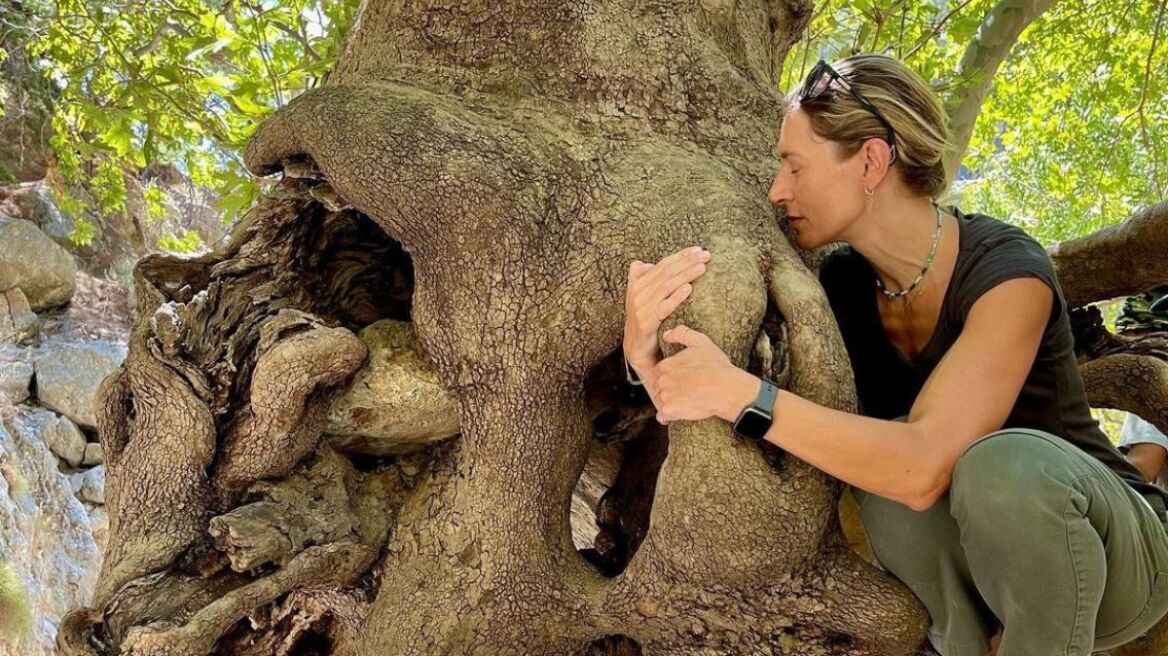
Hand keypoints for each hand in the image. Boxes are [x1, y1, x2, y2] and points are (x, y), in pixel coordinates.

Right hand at [623, 246, 710, 377]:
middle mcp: (638, 293)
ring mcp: (641, 308)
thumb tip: (644, 263)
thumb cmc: (646, 321)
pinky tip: (689, 288)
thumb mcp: (643, 298)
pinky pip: (663, 307)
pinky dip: (676, 297)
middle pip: (666, 272)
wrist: (637, 350)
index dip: (681, 256)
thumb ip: (643, 280)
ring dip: (685, 275)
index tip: (699, 250)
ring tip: (701, 268)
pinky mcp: (645, 323)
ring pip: (666, 286)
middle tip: (705, 256)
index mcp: (639, 283)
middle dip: (687, 262)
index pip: (663, 265)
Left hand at [653, 324, 760, 423]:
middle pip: (658, 385)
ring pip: (661, 399)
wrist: (726, 390)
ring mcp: (665, 397)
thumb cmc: (716, 367)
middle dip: (668, 387)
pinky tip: (678, 412)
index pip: (660, 370)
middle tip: (683, 389)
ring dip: (668, 401)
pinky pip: (662, 416)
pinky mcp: (670, 412)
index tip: (680, 377)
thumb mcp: (701, 342)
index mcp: (666, 365)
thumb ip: (681, 333)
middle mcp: (662, 381)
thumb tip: (666, 334)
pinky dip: (667, 416)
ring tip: (684, 400)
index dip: (670, 374)